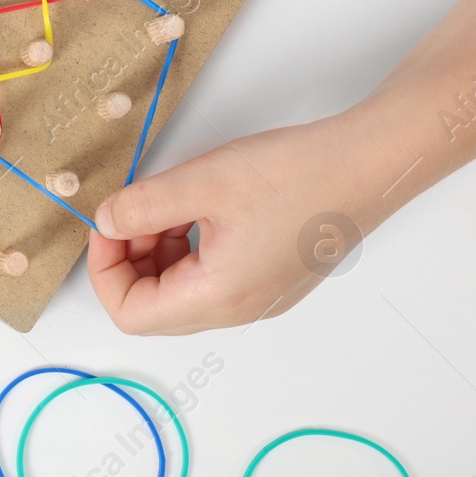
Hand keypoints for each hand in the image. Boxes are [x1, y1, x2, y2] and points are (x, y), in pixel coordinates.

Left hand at [87, 111, 387, 334]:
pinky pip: (210, 274)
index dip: (105, 270)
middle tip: (131, 211)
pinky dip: (187, 246)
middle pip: (153, 307)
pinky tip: (195, 206)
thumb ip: (143, 206)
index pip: (131, 314)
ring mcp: (259, 296)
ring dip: (157, 250)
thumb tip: (106, 222)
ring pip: (181, 289)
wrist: (370, 162)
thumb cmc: (299, 173)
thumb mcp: (203, 181)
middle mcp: (239, 309)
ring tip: (165, 202)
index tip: (107, 224)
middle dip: (129, 259)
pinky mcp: (271, 276)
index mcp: (219, 297)